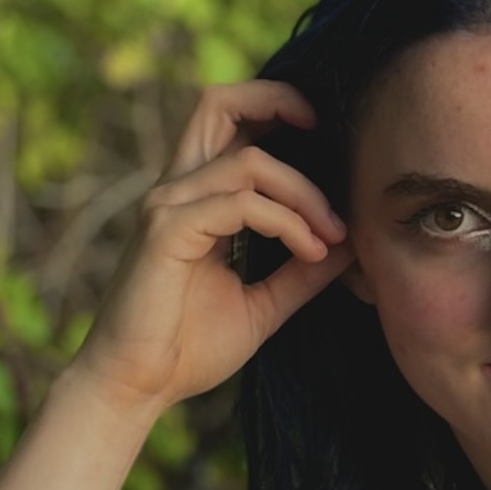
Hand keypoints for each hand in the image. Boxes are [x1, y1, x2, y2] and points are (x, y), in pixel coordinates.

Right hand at [71, 82, 352, 413]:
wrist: (139, 387)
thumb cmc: (189, 347)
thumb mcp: (264, 304)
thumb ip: (301, 272)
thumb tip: (351, 246)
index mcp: (195, 198)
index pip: (227, 122)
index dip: (274, 107)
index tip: (325, 137)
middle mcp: (177, 190)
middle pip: (219, 103)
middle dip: (280, 102)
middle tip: (331, 135)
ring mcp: (168, 207)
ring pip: (251, 162)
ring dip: (305, 195)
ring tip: (333, 237)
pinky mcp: (167, 232)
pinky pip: (241, 204)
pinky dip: (287, 222)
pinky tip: (311, 253)